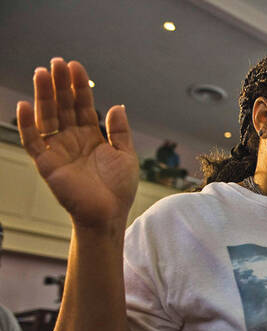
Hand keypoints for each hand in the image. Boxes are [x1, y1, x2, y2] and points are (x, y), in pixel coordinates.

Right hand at [16, 58, 138, 228]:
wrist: (108, 214)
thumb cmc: (118, 189)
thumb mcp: (125, 155)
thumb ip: (119, 131)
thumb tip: (117, 105)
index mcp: (91, 137)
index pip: (82, 106)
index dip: (79, 87)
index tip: (76, 67)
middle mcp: (72, 140)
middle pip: (63, 107)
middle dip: (60, 84)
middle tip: (57, 62)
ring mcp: (58, 150)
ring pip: (47, 117)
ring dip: (44, 96)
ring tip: (42, 73)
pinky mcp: (47, 164)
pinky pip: (33, 141)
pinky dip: (27, 124)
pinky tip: (25, 105)